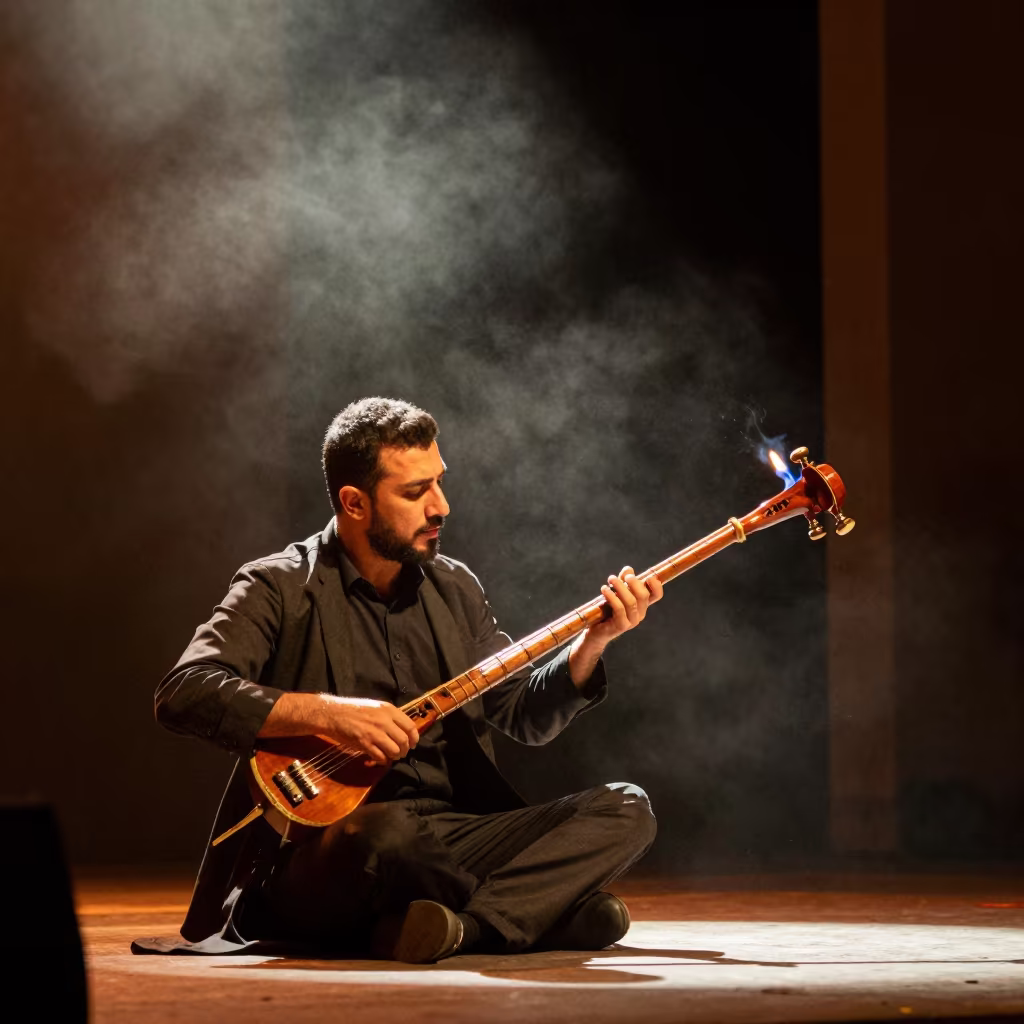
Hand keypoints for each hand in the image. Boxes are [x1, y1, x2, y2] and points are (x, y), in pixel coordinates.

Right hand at [259, 692, 418, 766]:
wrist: (333, 713)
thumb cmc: (353, 710)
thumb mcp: (376, 707)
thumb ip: (389, 717)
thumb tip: (403, 730)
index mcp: (389, 710)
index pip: (411, 726)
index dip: (414, 738)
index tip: (412, 744)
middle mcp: (384, 720)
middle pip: (404, 741)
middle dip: (405, 750)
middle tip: (400, 753)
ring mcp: (374, 732)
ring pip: (395, 750)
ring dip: (394, 757)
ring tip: (389, 756)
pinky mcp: (364, 743)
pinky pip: (380, 757)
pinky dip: (381, 761)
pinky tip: (377, 759)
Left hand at [589, 566, 663, 647]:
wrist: (597, 630)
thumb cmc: (608, 610)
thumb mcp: (616, 592)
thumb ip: (623, 581)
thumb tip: (629, 569)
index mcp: (642, 604)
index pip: (656, 595)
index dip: (656, 586)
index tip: (648, 577)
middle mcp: (640, 613)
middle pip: (643, 596)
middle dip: (634, 583)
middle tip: (624, 577)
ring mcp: (632, 621)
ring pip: (631, 601)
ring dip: (620, 587)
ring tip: (611, 579)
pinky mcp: (621, 626)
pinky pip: (619, 609)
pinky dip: (612, 597)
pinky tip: (604, 589)